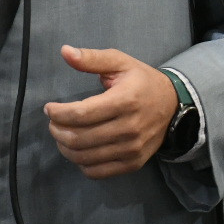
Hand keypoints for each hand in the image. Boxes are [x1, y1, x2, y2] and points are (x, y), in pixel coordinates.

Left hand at [45, 45, 178, 179]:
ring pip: (85, 157)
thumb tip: (65, 51)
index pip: (81, 114)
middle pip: (79, 138)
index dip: (58, 113)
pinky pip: (97, 172)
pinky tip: (79, 150)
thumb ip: (92, 58)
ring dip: (65, 148)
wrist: (173, 105)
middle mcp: (129, 128)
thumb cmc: (142, 82)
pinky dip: (81, 164)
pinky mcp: (133, 163)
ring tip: (62, 135)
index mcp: (125, 100)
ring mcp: (132, 149)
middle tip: (54, 123)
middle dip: (57, 131)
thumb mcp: (120, 63)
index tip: (50, 108)